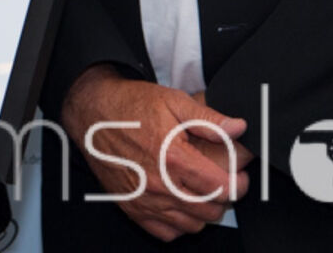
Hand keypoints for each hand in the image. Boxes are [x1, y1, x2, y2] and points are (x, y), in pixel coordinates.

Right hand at [59, 66, 251, 240]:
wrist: (92, 113)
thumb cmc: (130, 106)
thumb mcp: (173, 101)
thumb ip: (208, 119)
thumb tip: (238, 127)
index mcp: (173, 157)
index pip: (222, 188)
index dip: (240, 184)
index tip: (240, 177)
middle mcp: (159, 184)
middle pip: (210, 210)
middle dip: (224, 198)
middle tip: (221, 182)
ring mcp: (145, 200)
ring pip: (192, 225)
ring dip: (202, 211)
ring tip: (200, 191)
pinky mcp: (132, 208)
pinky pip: (166, 232)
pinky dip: (178, 223)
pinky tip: (179, 202)